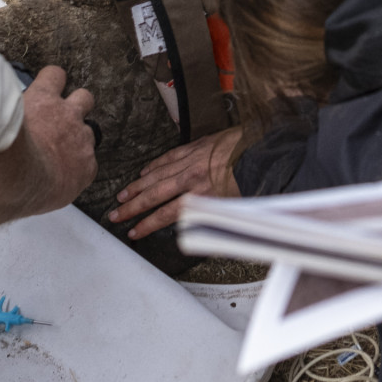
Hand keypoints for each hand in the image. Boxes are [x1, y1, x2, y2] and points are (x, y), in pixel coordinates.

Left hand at [0, 66, 97, 229]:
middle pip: (87, 130)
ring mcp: (67, 116)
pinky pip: (55, 76)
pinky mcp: (46, 96)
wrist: (6, 174)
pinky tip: (37, 82)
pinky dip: (48, 77)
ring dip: (67, 100)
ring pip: (83, 98)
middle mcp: (81, 143)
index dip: (68, 160)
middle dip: (71, 130)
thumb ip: (15, 199)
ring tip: (49, 103)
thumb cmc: (9, 197)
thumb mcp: (16, 208)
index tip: (51, 163)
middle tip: (50, 133)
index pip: (86, 164)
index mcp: (79, 174)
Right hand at [107, 126, 243, 239]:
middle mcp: (193, 177)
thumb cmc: (254, 178)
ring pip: (157, 174)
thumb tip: (199, 235)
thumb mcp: (237, 207)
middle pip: (155, 194)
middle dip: (133, 206)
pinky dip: (154, 165)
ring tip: (123, 195)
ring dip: (138, 186)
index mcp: (203, 194)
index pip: (167, 213)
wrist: (265, 147)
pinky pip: (169, 157)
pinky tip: (144, 172)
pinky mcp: (196, 146)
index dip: (148, 224)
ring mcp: (192, 159)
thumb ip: (214, 220)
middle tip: (116, 214)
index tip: (134, 231)